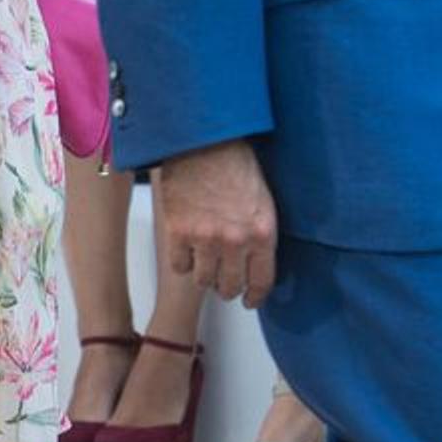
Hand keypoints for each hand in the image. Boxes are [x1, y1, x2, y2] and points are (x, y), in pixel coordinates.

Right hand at [159, 139, 277, 308]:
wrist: (202, 141)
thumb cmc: (234, 163)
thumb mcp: (263, 200)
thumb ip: (260, 234)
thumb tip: (254, 260)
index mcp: (261, 233)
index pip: (262, 281)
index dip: (254, 296)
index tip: (249, 300)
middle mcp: (235, 241)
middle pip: (230, 287)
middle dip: (227, 288)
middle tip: (224, 283)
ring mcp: (205, 238)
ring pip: (203, 280)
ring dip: (203, 275)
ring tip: (203, 263)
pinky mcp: (178, 232)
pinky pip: (180, 266)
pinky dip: (182, 262)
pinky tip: (185, 250)